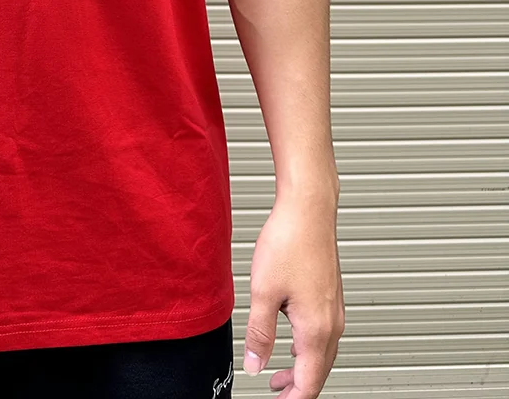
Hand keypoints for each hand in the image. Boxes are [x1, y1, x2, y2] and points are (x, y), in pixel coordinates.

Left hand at [244, 192, 345, 397]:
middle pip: (318, 372)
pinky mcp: (330, 294)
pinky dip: (307, 348)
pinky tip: (291, 339)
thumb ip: (259, 333)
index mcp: (316, 329)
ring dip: (301, 368)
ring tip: (276, 372)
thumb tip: (255, 365)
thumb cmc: (289, 241)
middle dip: (296, 388)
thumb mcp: (263, 291)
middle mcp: (332, 322)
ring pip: (322, 353)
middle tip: (274, 393)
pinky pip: (322, 334)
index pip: (309, 383)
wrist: (309, 208)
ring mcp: (334, 308)